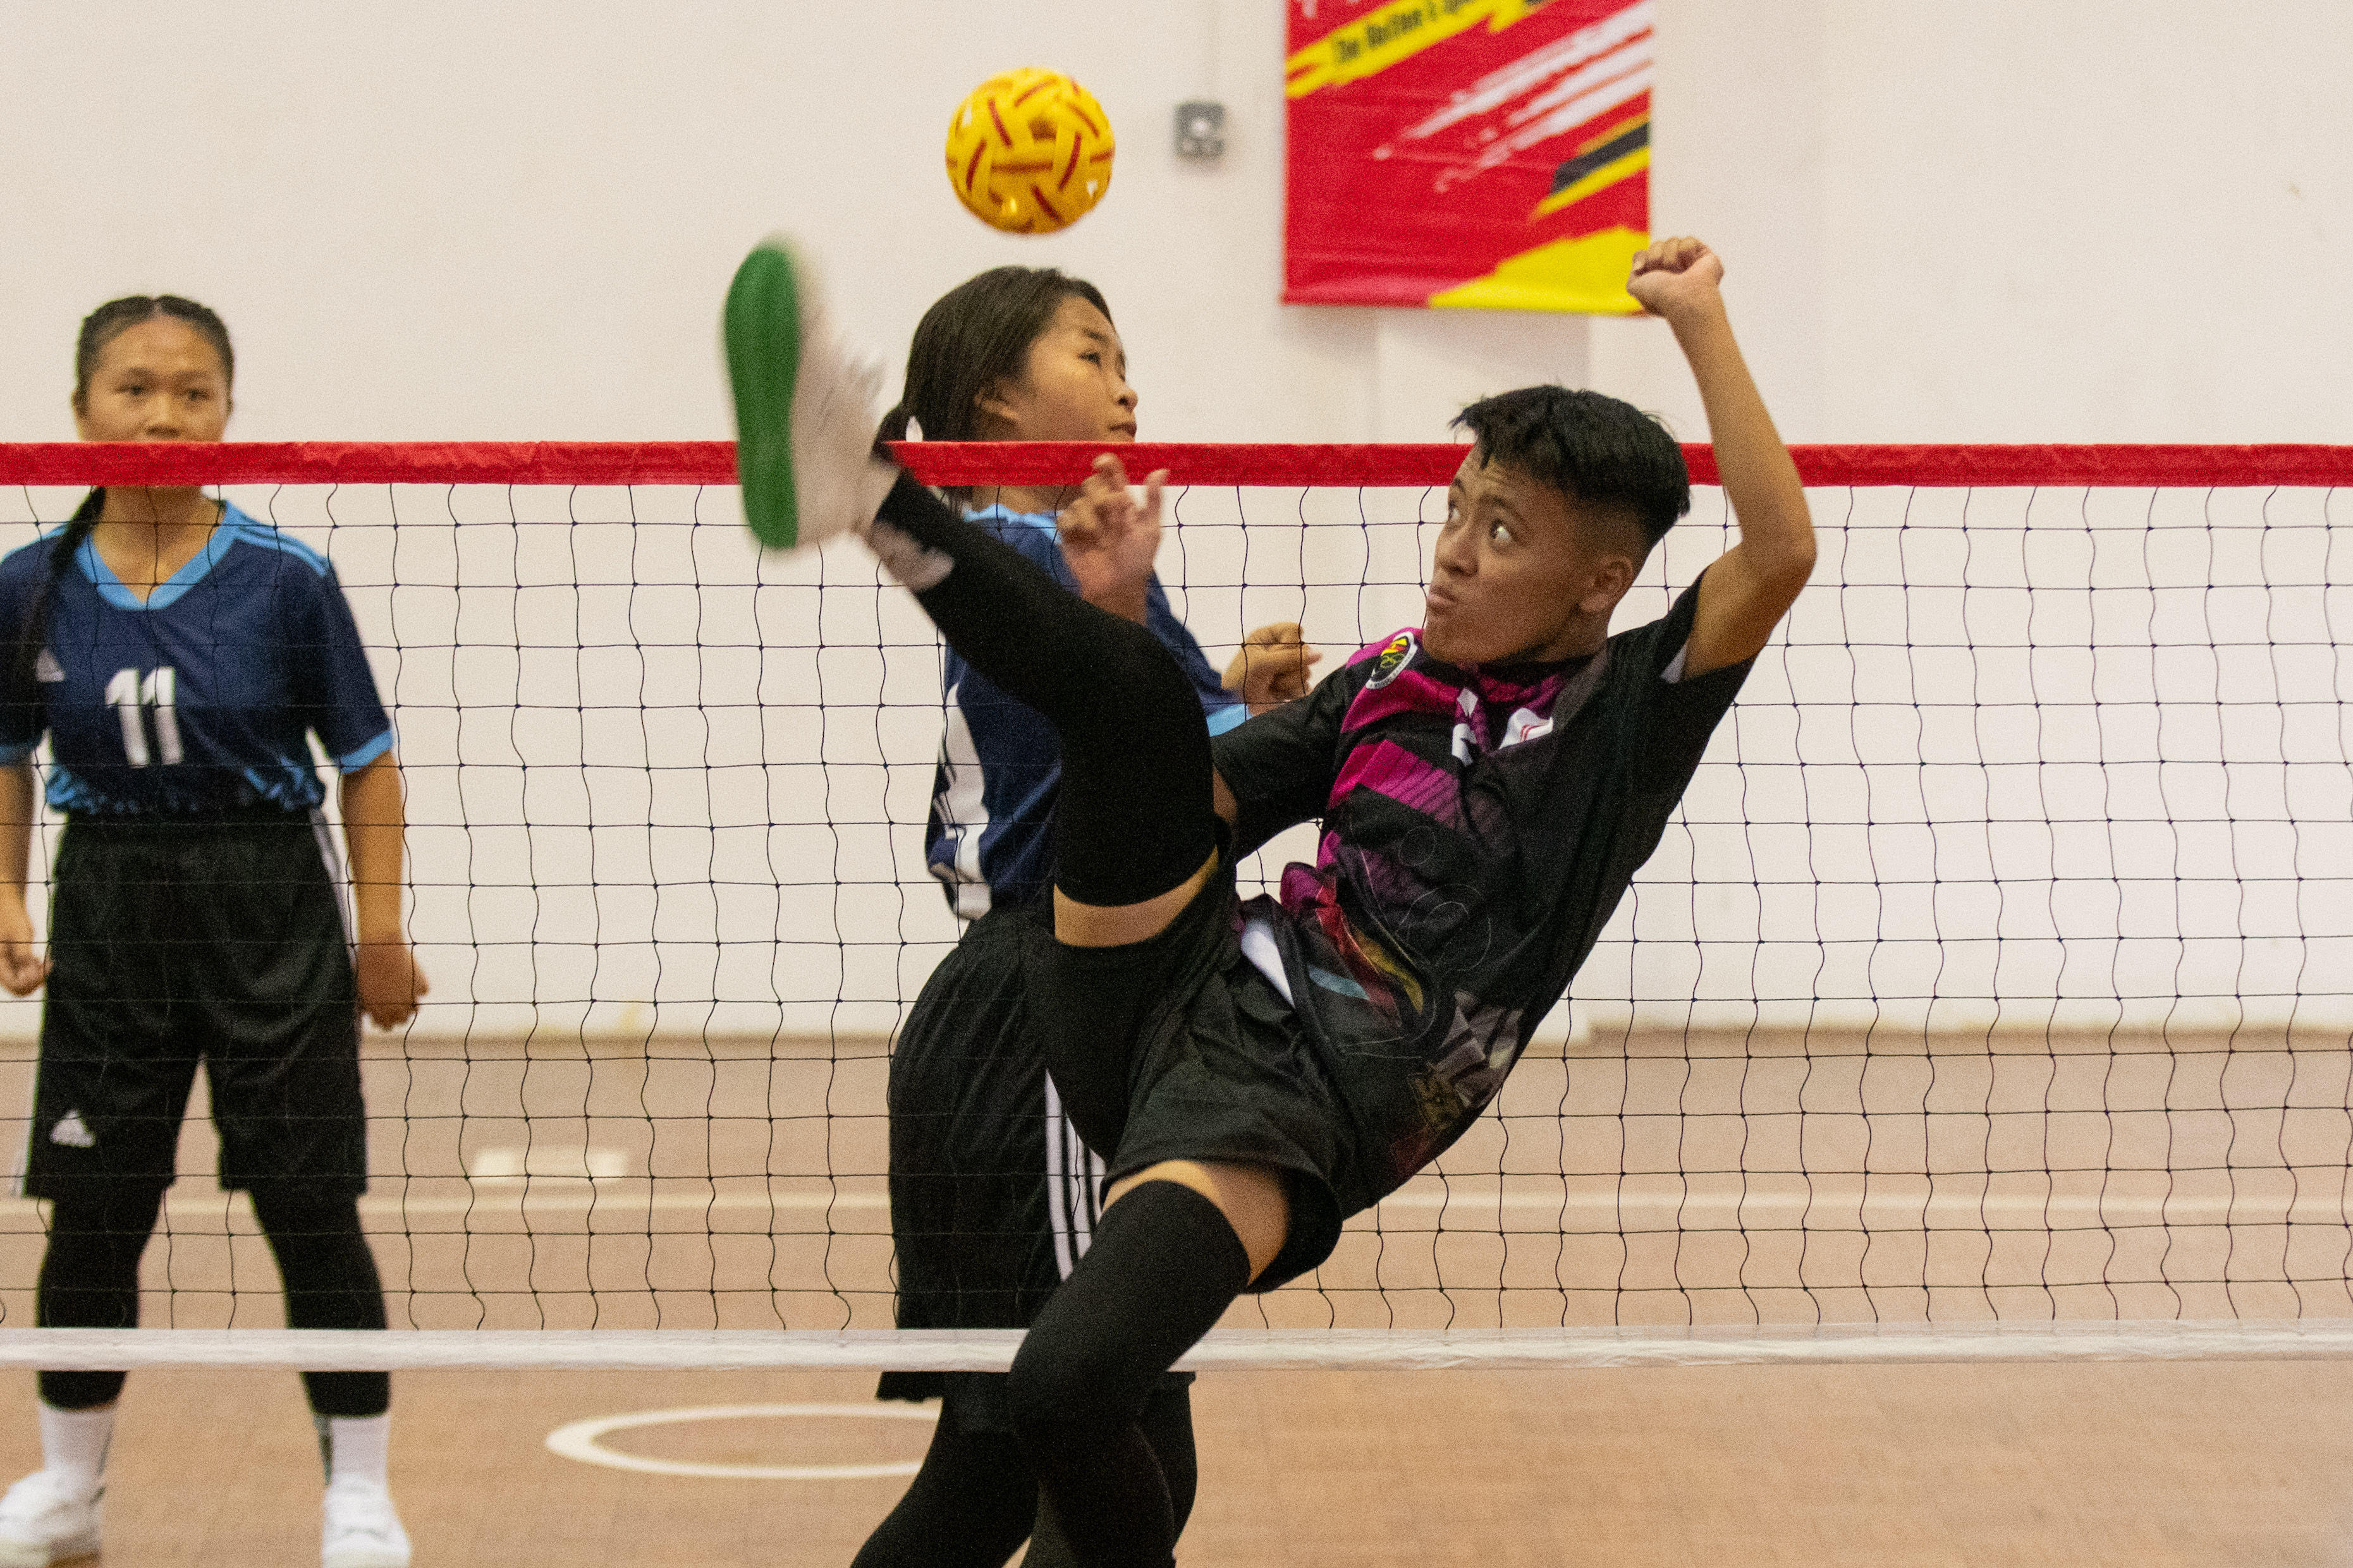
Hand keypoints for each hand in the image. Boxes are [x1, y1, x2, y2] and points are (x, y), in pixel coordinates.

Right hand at [0, 898, 45, 996]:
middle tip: (46, 966)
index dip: (32, 983)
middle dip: (36, 981)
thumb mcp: (21, 934)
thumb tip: (28, 974)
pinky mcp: (14, 962)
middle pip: (20, 989)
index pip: (15, 986)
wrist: (8, 906)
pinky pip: (25, 974)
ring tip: (42, 960)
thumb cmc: (12, 917)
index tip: (42, 969)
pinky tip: (40, 960)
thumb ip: (23, 955)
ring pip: (24, 983)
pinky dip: (36, 970)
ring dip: (37, 975)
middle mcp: (1, 968)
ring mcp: (7, 966)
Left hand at [356, 939, 427, 1029]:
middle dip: (399, 1014)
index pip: (386, 1026)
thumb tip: (366, 1012)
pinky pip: (423, 991)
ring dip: (411, 1004)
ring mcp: (409, 997)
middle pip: (402, 1020)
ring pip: (415, 1010)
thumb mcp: (361, 988)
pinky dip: (420, 986)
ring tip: (406, 993)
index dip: (385, 1020)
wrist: (381, 948)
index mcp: (378, 1011)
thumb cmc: (366, 966)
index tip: (385, 1013)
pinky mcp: (421, 985)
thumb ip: (366, 1003)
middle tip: (396, 1003)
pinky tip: (413, 979)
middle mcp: (396, 1008)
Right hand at [1056, 453, 1166, 622]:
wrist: (1114, 588)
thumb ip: (1154, 500)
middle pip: (1093, 483)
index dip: (1108, 465)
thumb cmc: (1137, 561)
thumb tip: (1162, 469)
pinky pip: (1065, 516)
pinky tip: (1083, 537)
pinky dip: (1073, 524)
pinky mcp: (1069, 532)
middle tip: (1111, 513)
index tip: (1102, 462)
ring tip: (1099, 537)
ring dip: (1092, 517)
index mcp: (1123, 503)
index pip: (1113, 475)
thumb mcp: (1151, 530)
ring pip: (1080, 500)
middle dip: (1101, 496)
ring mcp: (1085, 519)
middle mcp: (1102, 507)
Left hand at [1223, 622, 1322, 713]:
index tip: (1279, 654)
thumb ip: (1291, 657)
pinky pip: (1305, 685)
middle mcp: (1278, 650)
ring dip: (1289, 681)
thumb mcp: (1262, 663)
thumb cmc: (1241, 680)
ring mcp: (1285, 669)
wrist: (1235, 709)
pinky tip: (1279, 694)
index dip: (1290, 643)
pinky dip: (1293, 692)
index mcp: (1267, 637)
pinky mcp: (1290, 686)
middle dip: (1289, 666)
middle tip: (1271, 674)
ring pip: (1306, 670)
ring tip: (1272, 686)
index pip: (1295, 630)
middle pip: (1304, 651)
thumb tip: (1319, 655)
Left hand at [1627, 235, 1726, 323]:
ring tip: (1679, 273)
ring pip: (1672, 240)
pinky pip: (1688, 240)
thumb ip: (1633, 274)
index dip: (1644, 260)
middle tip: (1665, 276)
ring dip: (1670, 258)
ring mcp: (1688, 263)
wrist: (1682, 298)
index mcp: (1658, 278)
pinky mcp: (1704, 256)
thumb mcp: (1634, 286)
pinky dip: (1686, 252)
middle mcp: (1673, 271)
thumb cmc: (1659, 296)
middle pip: (1657, 244)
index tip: (1646, 275)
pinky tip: (1692, 266)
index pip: (1644, 254)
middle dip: (1656, 258)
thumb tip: (1641, 266)